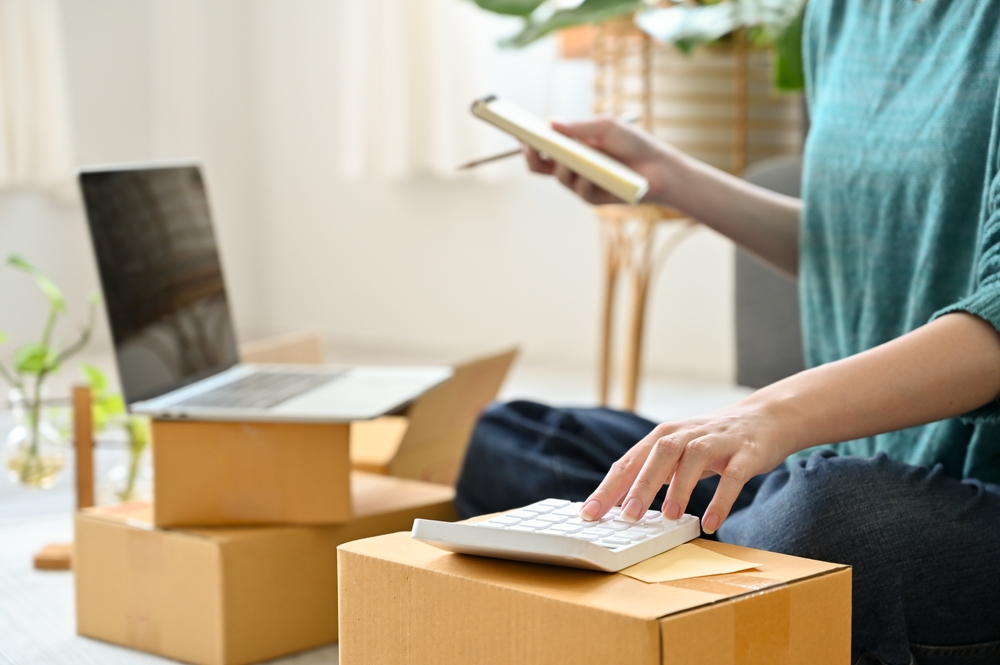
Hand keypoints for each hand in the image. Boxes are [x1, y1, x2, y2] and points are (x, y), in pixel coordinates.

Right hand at [523, 118, 675, 204]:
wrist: (659, 167)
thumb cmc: (634, 143)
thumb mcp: (606, 126)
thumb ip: (579, 126)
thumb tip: (549, 122)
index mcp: (572, 146)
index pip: (543, 146)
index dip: (528, 141)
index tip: (518, 132)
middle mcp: (572, 165)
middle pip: (540, 166)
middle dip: (531, 157)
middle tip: (529, 146)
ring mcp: (581, 182)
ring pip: (559, 178)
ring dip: (561, 167)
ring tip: (569, 159)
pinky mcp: (593, 198)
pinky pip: (580, 191)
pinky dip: (583, 182)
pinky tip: (589, 175)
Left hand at [578, 400, 793, 533]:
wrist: (765, 418)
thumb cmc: (712, 442)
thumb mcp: (678, 454)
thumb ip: (652, 474)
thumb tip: (619, 505)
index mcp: (664, 436)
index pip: (629, 461)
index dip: (609, 488)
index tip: (589, 514)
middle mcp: (687, 434)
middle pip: (659, 453)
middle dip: (640, 484)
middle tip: (627, 516)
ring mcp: (717, 441)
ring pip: (693, 459)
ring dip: (680, 488)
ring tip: (668, 517)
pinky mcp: (746, 453)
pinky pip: (733, 476)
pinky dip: (721, 500)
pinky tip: (711, 523)